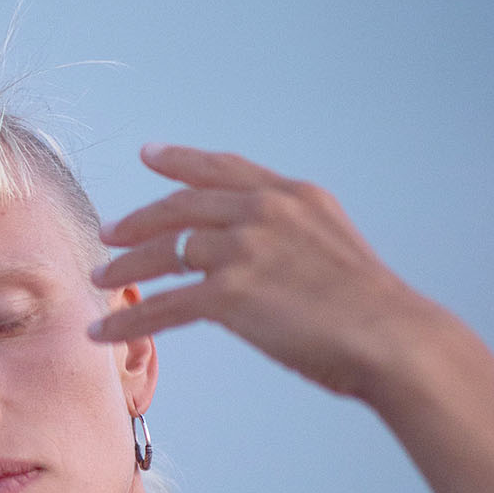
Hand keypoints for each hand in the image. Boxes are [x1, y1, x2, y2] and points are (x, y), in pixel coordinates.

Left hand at [91, 142, 493, 492]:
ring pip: (164, 253)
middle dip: (139, 220)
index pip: (223, 170)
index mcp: (293, 195)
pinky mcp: (229, 293)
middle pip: (181, 208)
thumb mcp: (333, 245)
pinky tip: (102, 332)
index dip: (181, 160)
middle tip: (108, 232)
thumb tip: (256, 249)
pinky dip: (127, 320)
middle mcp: (265, 211)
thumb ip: (291, 234)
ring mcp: (245, 249)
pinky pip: (163, 306)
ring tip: (99, 279)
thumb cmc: (371, 308)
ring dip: (124, 268)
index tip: (149, 153)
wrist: (394, 339)